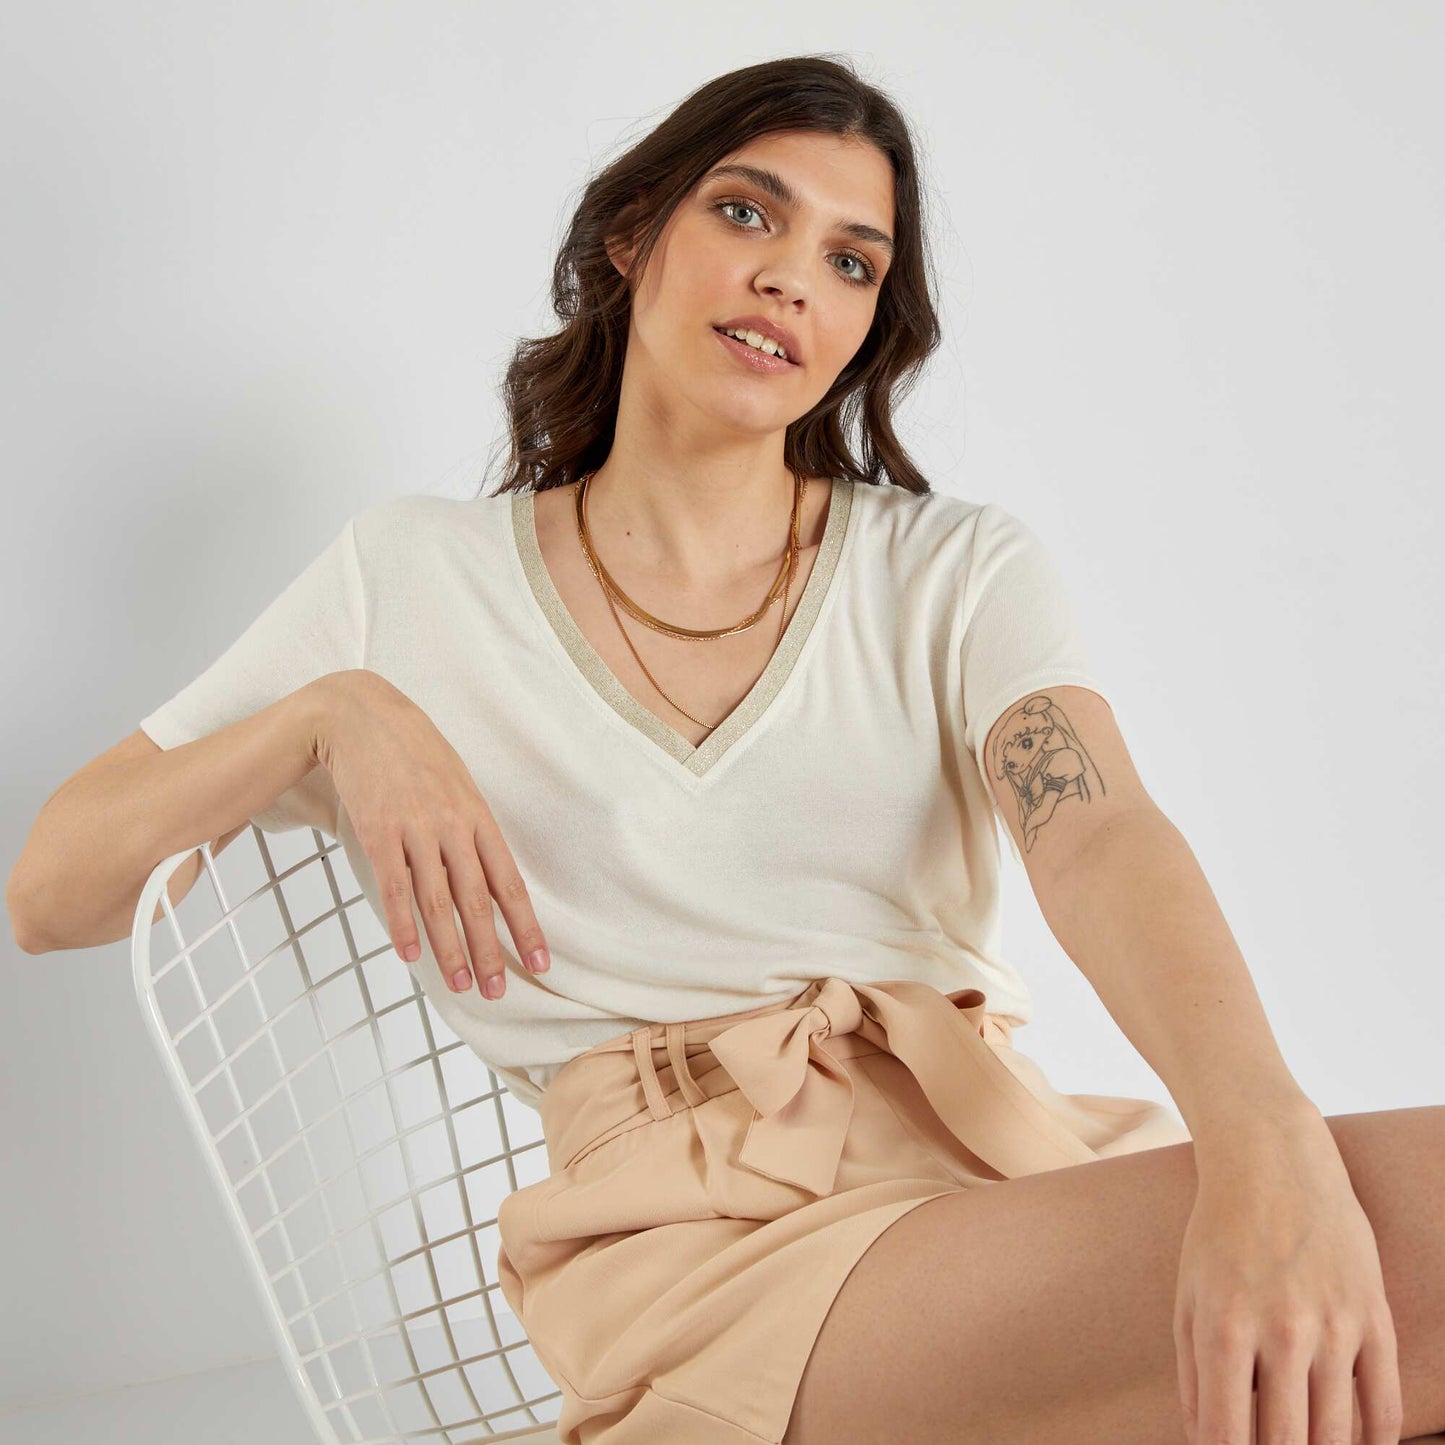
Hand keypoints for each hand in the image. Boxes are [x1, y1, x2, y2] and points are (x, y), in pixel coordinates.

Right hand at [312, 670, 549, 999]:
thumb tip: (484, 874)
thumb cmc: (413, 751)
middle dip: (491, 951)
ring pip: (439, 901)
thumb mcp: (455, 783)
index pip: (509, 883)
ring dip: (451, 949)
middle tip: (500, 992)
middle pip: (478, 901)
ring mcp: (416, 829)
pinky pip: (394, 886)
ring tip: (463, 985)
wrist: (362, 715)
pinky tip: (410, 954)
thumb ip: (470, 827)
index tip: (541, 963)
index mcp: (478, 816)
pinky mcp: (378, 831)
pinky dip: (403, 924)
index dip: (526, 927)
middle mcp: (453, 826)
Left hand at [1174, 1109, 1401, 1444]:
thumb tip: (1204, 1441)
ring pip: (1337, 1438)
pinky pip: (1384, 1406)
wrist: (1273, 1162)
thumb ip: (1193, 1373)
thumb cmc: (1219, 1233)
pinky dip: (1374, 1443)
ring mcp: (1334, 1326)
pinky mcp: (1374, 1317)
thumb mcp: (1188, 1295)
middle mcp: (1280, 1331)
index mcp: (1222, 1327)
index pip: (1225, 1436)